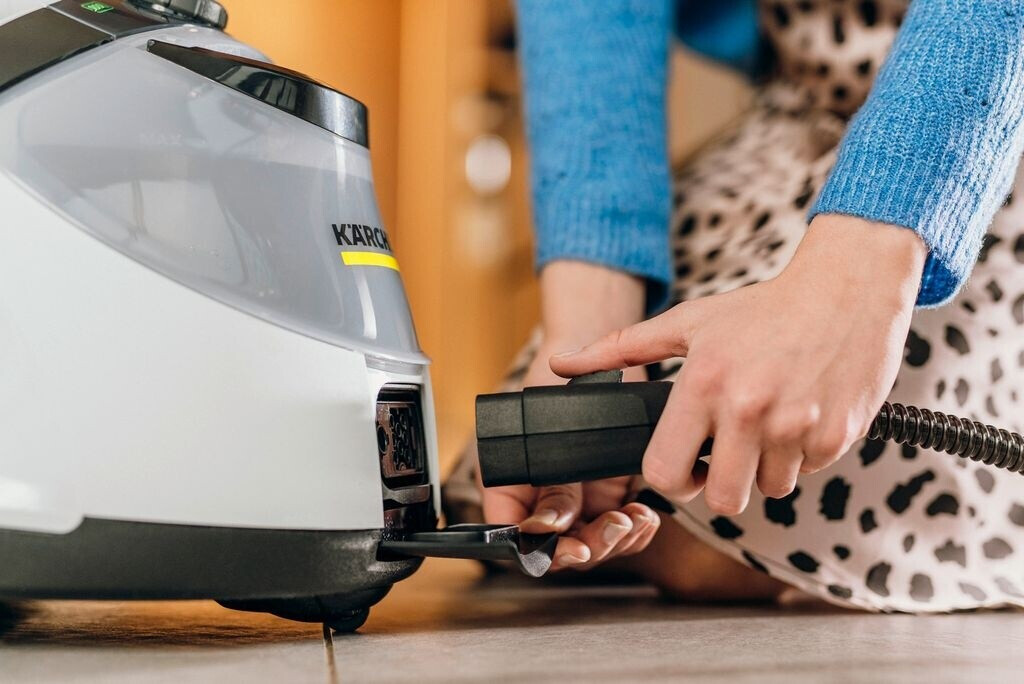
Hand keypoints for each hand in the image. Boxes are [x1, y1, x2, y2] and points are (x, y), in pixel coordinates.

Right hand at [481, 261, 660, 570]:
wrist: (593, 354)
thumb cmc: (556, 377)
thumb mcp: (545, 418)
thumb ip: (548, 472)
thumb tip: (551, 520)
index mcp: (506, 479)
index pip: (511, 532)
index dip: (537, 548)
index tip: (567, 544)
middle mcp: (538, 494)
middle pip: (555, 546)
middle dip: (587, 545)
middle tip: (613, 529)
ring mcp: (574, 497)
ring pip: (590, 543)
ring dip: (615, 540)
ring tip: (635, 518)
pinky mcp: (606, 494)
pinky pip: (619, 528)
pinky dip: (634, 528)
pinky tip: (646, 513)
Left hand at [550, 215, 927, 514]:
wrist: (846, 288)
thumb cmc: (762, 308)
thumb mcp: (686, 322)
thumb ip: (619, 349)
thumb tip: (560, 363)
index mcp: (703, 384)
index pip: (665, 474)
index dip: (670, 478)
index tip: (682, 465)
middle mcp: (748, 409)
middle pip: (722, 499)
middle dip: (720, 484)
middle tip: (726, 453)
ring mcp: (796, 426)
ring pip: (769, 489)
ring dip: (765, 467)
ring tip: (767, 424)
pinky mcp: (837, 435)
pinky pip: (809, 472)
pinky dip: (802, 454)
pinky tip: (799, 415)